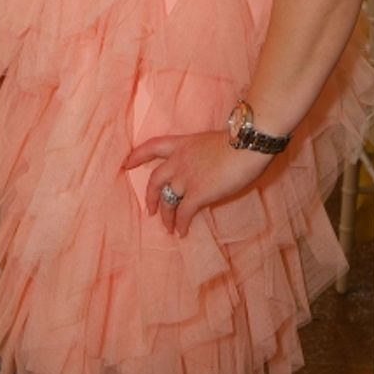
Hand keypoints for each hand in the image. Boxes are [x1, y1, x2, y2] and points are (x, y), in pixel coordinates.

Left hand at [124, 129, 272, 234]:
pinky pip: (183, 213)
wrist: (247, 145)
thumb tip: (206, 171)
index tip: (126, 163)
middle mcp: (179, 161)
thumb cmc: (238, 141)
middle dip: (150, 196)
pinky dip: (181, 224)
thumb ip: (201, 156)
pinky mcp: (197, 194)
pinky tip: (182, 232)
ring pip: (167, 200)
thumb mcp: (211, 143)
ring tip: (169, 227)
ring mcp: (186, 178)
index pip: (153, 146)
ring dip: (167, 216)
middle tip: (150, 210)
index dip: (137, 155)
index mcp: (182, 144)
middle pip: (155, 180)